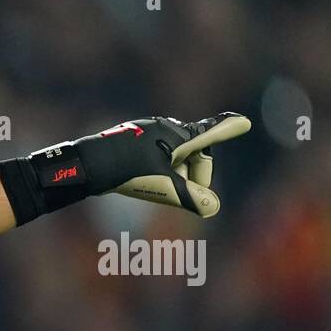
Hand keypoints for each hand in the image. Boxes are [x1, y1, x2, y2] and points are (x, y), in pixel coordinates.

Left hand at [69, 112, 252, 217]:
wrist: (87, 165)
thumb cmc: (128, 172)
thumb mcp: (163, 188)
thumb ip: (190, 197)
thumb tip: (213, 208)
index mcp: (178, 135)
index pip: (210, 132)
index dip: (227, 129)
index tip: (243, 122)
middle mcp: (164, 128)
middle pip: (192, 151)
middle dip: (194, 174)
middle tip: (189, 195)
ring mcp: (145, 131)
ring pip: (172, 154)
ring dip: (175, 173)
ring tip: (160, 188)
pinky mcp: (129, 138)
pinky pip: (153, 153)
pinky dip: (158, 169)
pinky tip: (141, 179)